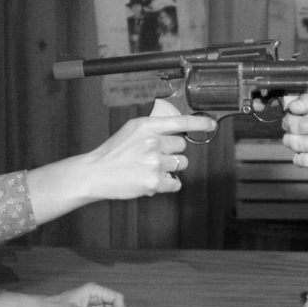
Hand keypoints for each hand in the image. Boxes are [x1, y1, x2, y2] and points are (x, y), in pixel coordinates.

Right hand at [86, 112, 215, 197]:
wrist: (96, 173)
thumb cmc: (113, 152)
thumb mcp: (132, 130)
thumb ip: (153, 128)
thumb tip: (176, 130)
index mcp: (147, 126)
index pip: (181, 122)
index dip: (200, 123)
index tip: (211, 125)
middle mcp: (153, 142)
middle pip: (182, 146)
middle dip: (172, 152)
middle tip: (154, 156)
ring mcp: (154, 163)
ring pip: (181, 164)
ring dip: (170, 168)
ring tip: (150, 168)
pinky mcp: (154, 182)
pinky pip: (176, 183)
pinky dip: (168, 184)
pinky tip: (152, 180)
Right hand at [282, 86, 307, 166]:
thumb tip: (294, 106)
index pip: (288, 106)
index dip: (292, 110)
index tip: (303, 111)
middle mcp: (304, 121)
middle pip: (287, 125)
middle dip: (304, 127)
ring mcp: (306, 139)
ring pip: (290, 142)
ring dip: (306, 143)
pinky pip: (297, 159)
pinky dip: (307, 159)